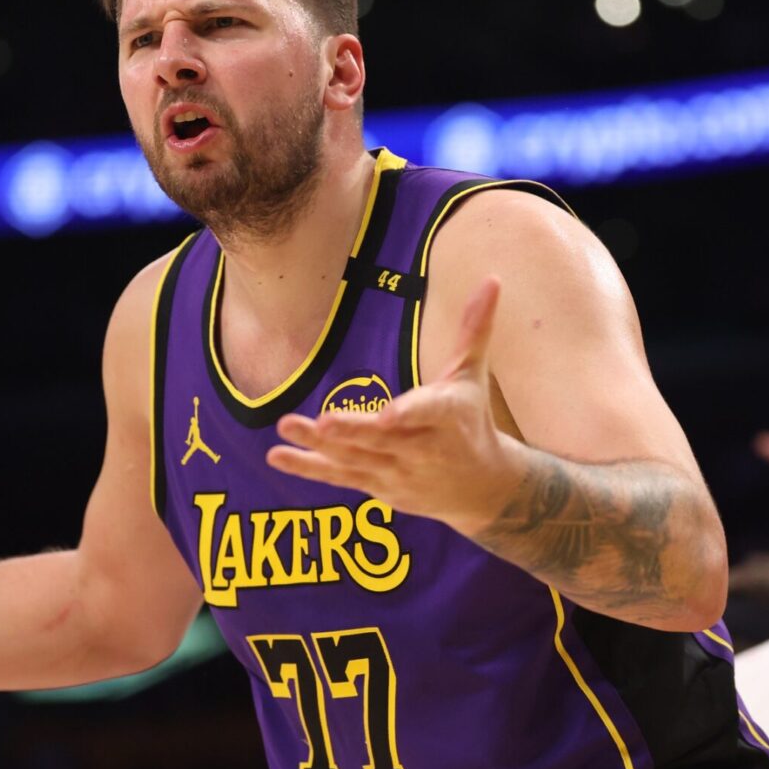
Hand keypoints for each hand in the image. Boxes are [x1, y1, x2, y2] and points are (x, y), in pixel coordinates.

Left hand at [268, 277, 522, 531]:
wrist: (482, 489)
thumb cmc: (473, 421)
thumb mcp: (474, 375)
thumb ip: (475, 328)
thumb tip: (491, 278)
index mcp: (449, 417)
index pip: (431, 413)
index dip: (410, 413)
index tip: (388, 415)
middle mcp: (423, 448)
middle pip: (383, 439)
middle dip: (352, 432)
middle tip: (323, 423)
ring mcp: (398, 472)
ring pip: (355, 459)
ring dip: (318, 447)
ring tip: (285, 426)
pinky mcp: (379, 487)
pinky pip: (340, 477)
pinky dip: (309, 468)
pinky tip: (277, 456)